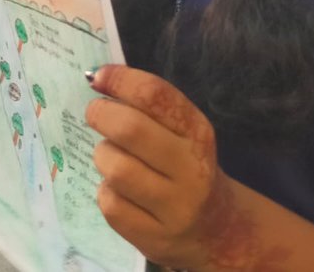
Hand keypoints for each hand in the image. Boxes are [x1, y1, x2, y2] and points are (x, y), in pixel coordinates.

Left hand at [86, 65, 232, 270]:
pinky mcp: (154, 237)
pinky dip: (106, 192)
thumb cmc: (187, 168)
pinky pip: (111, 204)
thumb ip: (150, 109)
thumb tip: (99, 79)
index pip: (156, 95)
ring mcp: (174, 206)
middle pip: (131, 130)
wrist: (218, 229)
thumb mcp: (183, 134)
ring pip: (116, 169)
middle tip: (95, 113)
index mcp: (198, 132)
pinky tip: (119, 191)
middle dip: (102, 114)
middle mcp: (191, 168)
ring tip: (112, 157)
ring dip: (104, 156)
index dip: (120, 80)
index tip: (98, 77)